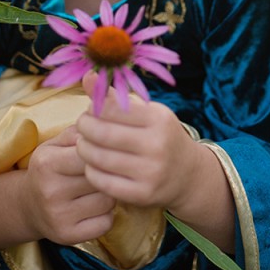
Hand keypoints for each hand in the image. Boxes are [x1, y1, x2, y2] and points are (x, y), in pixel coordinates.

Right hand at [21, 125, 115, 245]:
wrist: (27, 206)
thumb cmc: (49, 169)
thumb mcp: (55, 144)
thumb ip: (78, 131)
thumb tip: (102, 124)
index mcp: (48, 164)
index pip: (91, 154)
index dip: (103, 153)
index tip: (103, 153)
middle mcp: (51, 192)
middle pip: (102, 178)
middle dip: (108, 173)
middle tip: (104, 172)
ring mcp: (59, 217)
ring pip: (108, 201)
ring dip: (110, 194)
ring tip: (97, 189)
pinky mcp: (68, 237)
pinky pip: (106, 223)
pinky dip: (107, 215)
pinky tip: (95, 207)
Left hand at [75, 81, 203, 212]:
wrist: (187, 174)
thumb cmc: (160, 136)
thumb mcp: (146, 112)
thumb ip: (115, 96)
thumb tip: (88, 75)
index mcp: (159, 119)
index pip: (112, 108)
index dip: (93, 108)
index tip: (90, 110)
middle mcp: (157, 145)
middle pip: (102, 133)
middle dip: (83, 128)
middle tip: (82, 127)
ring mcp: (150, 172)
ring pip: (98, 158)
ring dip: (83, 149)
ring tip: (85, 144)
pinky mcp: (142, 194)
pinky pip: (101, 181)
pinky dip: (91, 170)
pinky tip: (94, 164)